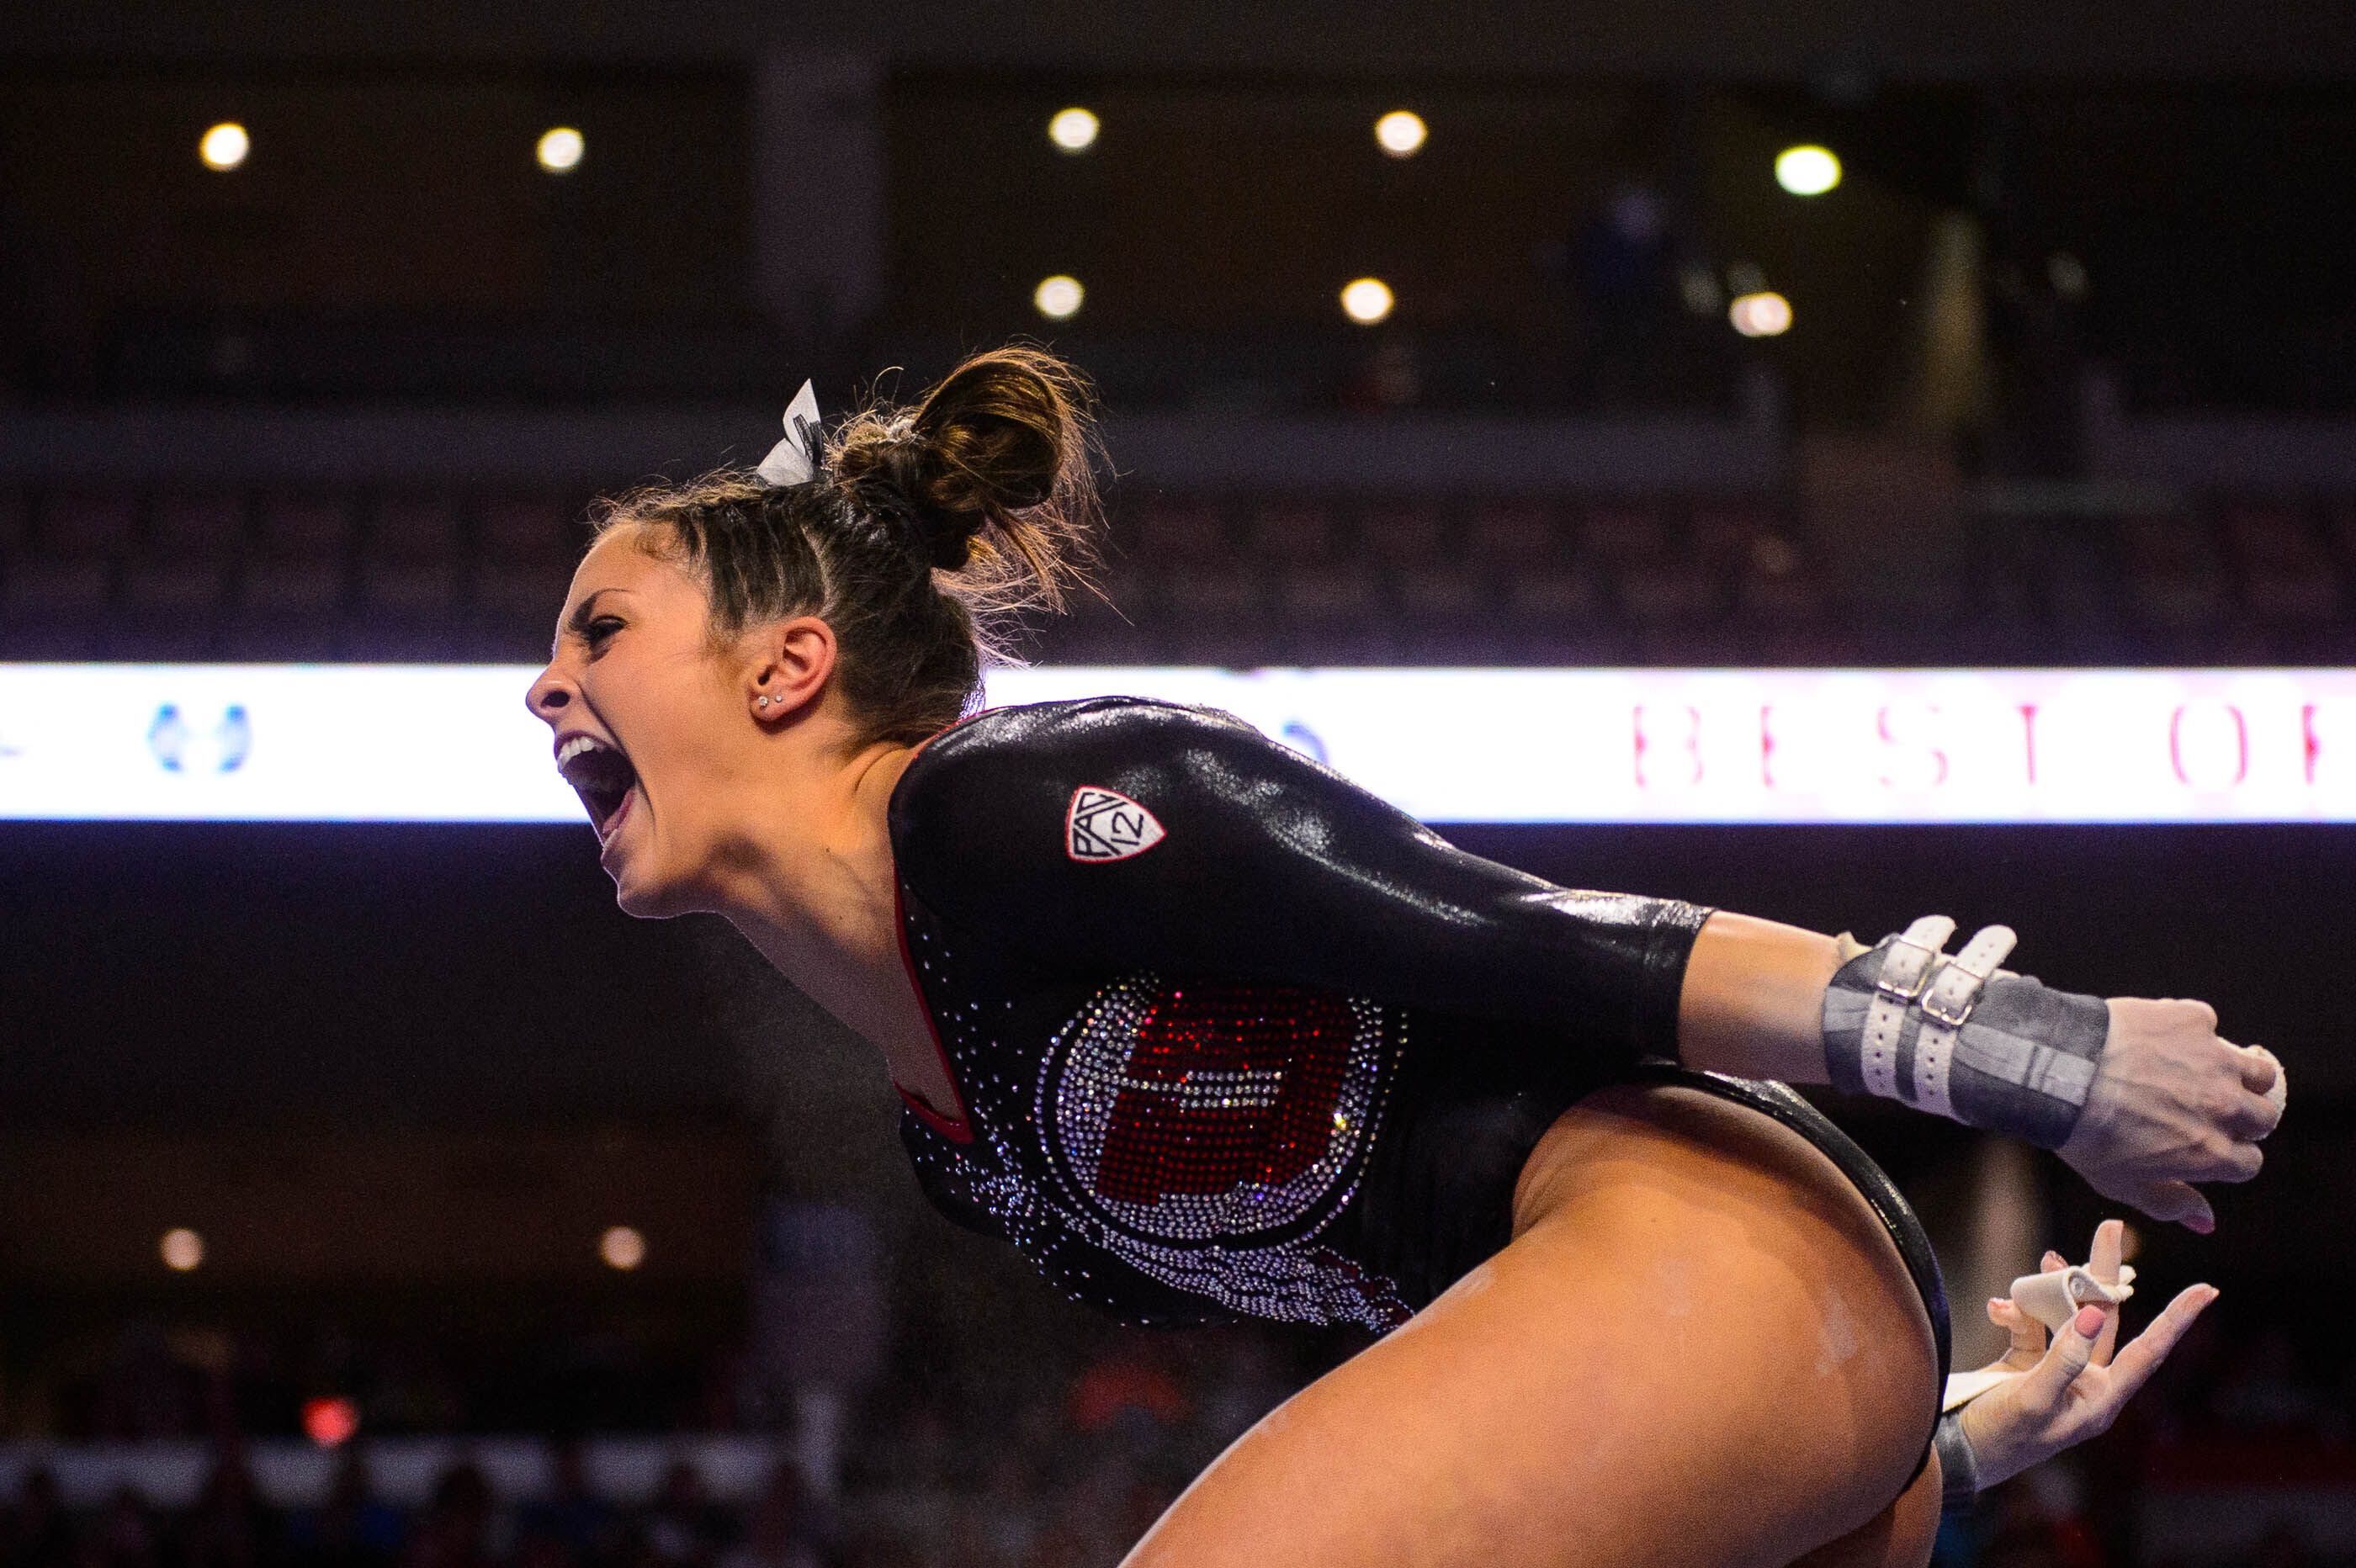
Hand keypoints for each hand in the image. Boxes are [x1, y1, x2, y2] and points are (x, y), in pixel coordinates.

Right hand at [1957, 1219, 2216, 1490]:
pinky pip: (2028, 1324)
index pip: (2149, 1350)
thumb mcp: (2034, 1399)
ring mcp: (2054, 1370)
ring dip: (2052, 1288)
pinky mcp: (2024, 1363)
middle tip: (2111, 1228)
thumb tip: (2095, 1315)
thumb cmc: (2000, 1437)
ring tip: (2046, 1261)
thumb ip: (2064, 1356)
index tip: (2207, 1289)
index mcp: (2100, 1398)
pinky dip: (2015, 1310)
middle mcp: (2084, 1381)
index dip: (2178, 1319)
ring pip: (2063, 1314)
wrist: (1953, 1452)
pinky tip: (1998, 1306)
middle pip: (2105, 1317)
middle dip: (2102, 1274)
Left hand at [2058, 998, 2283, 1231]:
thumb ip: (2171, 1204)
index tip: (2207, 1146)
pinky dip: (2190, 1029)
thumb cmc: (2084, 1134)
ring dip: (2241, 1074)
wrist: (2059, 1073)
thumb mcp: (2122, 1185)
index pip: (2249, 1162)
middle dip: (2244, 1117)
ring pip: (2260, 1071)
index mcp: (2214, 1153)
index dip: (2230, 1156)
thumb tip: (2207, 1222)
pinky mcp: (2193, 1022)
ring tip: (2207, 1073)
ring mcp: (2214, 1062)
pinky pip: (2207, 1023)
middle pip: (2264, 1117)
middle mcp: (2226, 1108)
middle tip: (2211, 1109)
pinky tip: (2158, 1037)